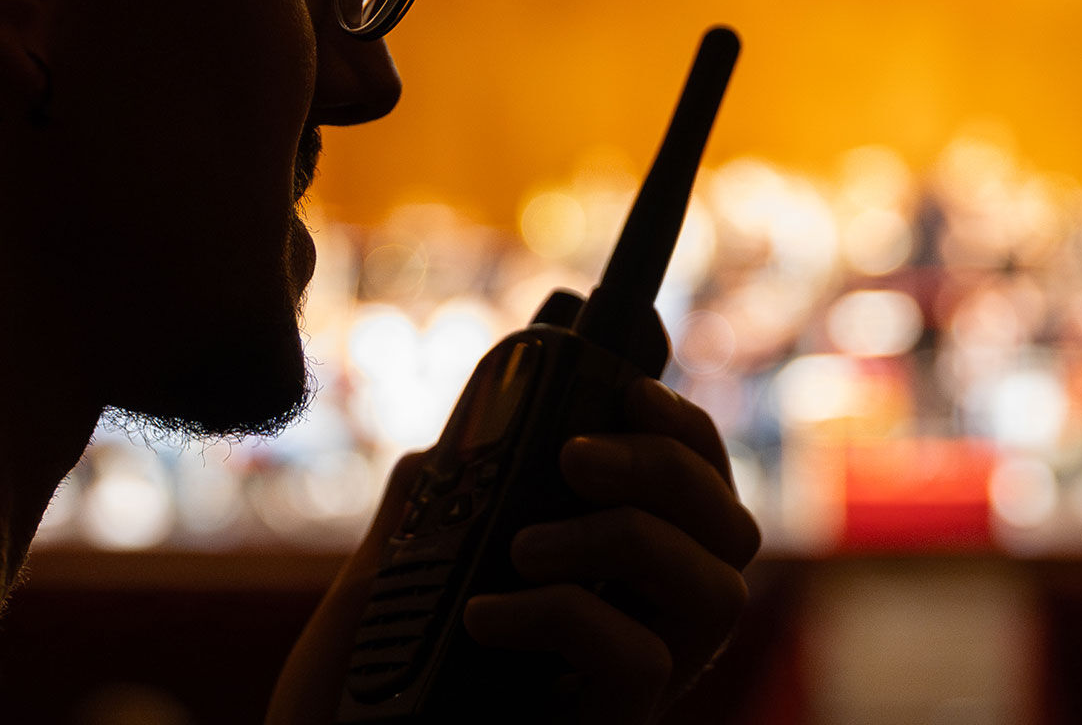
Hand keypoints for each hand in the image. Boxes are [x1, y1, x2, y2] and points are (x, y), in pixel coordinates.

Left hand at [267, 379, 759, 724]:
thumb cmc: (350, 693)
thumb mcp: (393, 566)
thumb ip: (444, 492)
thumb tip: (483, 412)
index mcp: (611, 577)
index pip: (698, 488)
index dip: (683, 428)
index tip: (629, 388)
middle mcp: (641, 628)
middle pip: (731, 527)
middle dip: (666, 467)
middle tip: (574, 459)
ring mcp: (632, 689)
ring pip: (717, 592)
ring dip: (630, 538)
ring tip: (524, 547)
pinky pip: (642, 663)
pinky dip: (568, 616)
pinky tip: (488, 617)